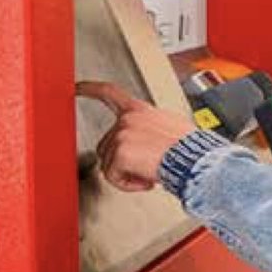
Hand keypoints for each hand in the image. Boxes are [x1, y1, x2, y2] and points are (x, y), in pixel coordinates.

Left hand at [76, 81, 195, 191]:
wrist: (195, 159)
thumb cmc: (189, 147)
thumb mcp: (171, 125)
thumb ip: (151, 126)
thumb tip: (149, 139)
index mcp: (140, 110)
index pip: (110, 93)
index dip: (90, 89)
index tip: (76, 88)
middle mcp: (128, 120)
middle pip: (107, 145)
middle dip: (121, 160)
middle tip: (145, 165)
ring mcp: (122, 135)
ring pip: (109, 164)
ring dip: (128, 173)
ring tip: (150, 171)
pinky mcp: (119, 154)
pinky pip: (113, 177)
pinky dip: (128, 184)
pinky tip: (146, 179)